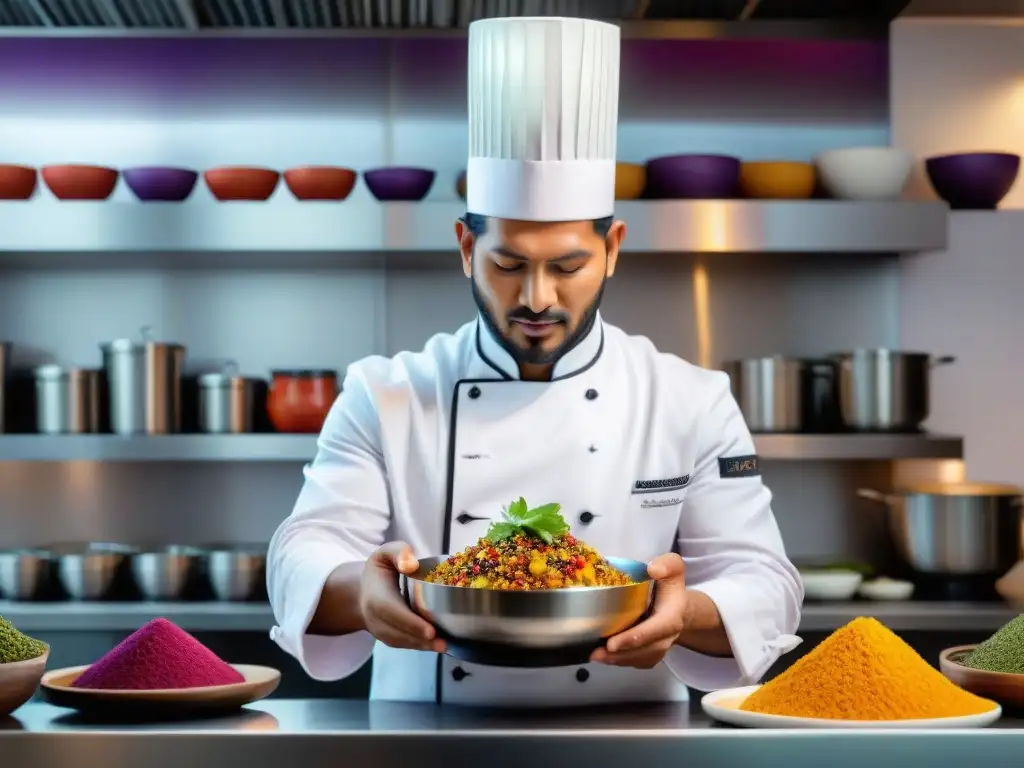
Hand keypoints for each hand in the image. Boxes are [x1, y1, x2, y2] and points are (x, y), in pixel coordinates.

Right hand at [359, 541, 445, 652]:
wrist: (362, 592)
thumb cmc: (380, 571)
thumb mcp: (385, 554)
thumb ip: (398, 552)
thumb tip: (411, 564)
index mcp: (375, 595)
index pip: (390, 611)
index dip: (409, 621)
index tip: (429, 630)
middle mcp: (374, 617)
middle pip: (397, 632)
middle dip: (420, 639)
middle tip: (443, 643)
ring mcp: (379, 630)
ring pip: (401, 642)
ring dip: (422, 647)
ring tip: (444, 646)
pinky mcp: (387, 638)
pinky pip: (403, 644)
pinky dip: (420, 646)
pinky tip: (437, 645)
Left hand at [591, 553, 685, 668]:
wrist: (679, 607)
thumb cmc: (669, 585)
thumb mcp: (673, 567)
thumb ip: (668, 564)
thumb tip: (652, 569)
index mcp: (672, 615)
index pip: (656, 629)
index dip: (635, 637)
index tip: (613, 643)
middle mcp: (668, 636)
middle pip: (646, 650)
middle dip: (621, 654)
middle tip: (597, 654)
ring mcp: (660, 648)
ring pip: (640, 659)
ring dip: (617, 660)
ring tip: (595, 656)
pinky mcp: (651, 654)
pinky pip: (636, 662)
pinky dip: (620, 661)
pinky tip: (603, 657)